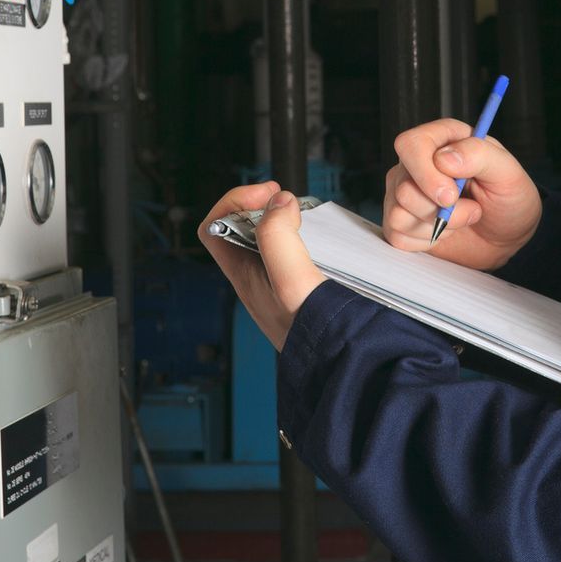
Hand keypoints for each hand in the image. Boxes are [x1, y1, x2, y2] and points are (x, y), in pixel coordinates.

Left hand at [196, 181, 327, 350]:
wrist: (345, 364)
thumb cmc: (313, 334)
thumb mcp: (291, 280)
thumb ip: (278, 237)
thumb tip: (279, 204)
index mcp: (244, 276)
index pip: (215, 228)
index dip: (234, 202)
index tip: (268, 196)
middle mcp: (258, 280)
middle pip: (244, 229)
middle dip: (264, 206)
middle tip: (291, 200)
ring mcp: (281, 285)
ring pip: (271, 241)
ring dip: (286, 222)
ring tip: (308, 217)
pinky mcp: (305, 289)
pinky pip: (296, 255)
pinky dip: (307, 239)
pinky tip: (327, 240)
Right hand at [382, 118, 541, 270]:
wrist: (506, 236)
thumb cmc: (509, 200)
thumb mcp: (509, 174)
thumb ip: (480, 155)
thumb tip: (443, 158)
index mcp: (442, 140)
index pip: (410, 145)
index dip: (426, 173)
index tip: (451, 196)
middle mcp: (417, 163)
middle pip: (403, 187)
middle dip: (439, 210)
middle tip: (471, 211)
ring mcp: (405, 192)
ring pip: (398, 214)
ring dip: (439, 226)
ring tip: (463, 219)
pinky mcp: (400, 222)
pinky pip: (398, 236)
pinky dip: (428, 241)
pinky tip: (447, 232)